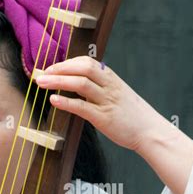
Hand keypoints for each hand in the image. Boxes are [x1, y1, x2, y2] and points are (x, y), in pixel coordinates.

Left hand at [35, 55, 165, 152]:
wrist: (150, 131)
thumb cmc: (132, 115)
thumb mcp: (118, 94)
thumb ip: (101, 87)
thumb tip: (79, 84)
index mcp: (111, 79)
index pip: (87, 62)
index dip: (67, 63)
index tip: (53, 67)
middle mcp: (109, 86)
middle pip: (83, 68)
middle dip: (60, 68)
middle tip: (42, 73)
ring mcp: (107, 102)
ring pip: (81, 84)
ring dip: (58, 81)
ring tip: (42, 83)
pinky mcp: (104, 118)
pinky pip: (83, 107)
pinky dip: (66, 102)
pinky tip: (54, 101)